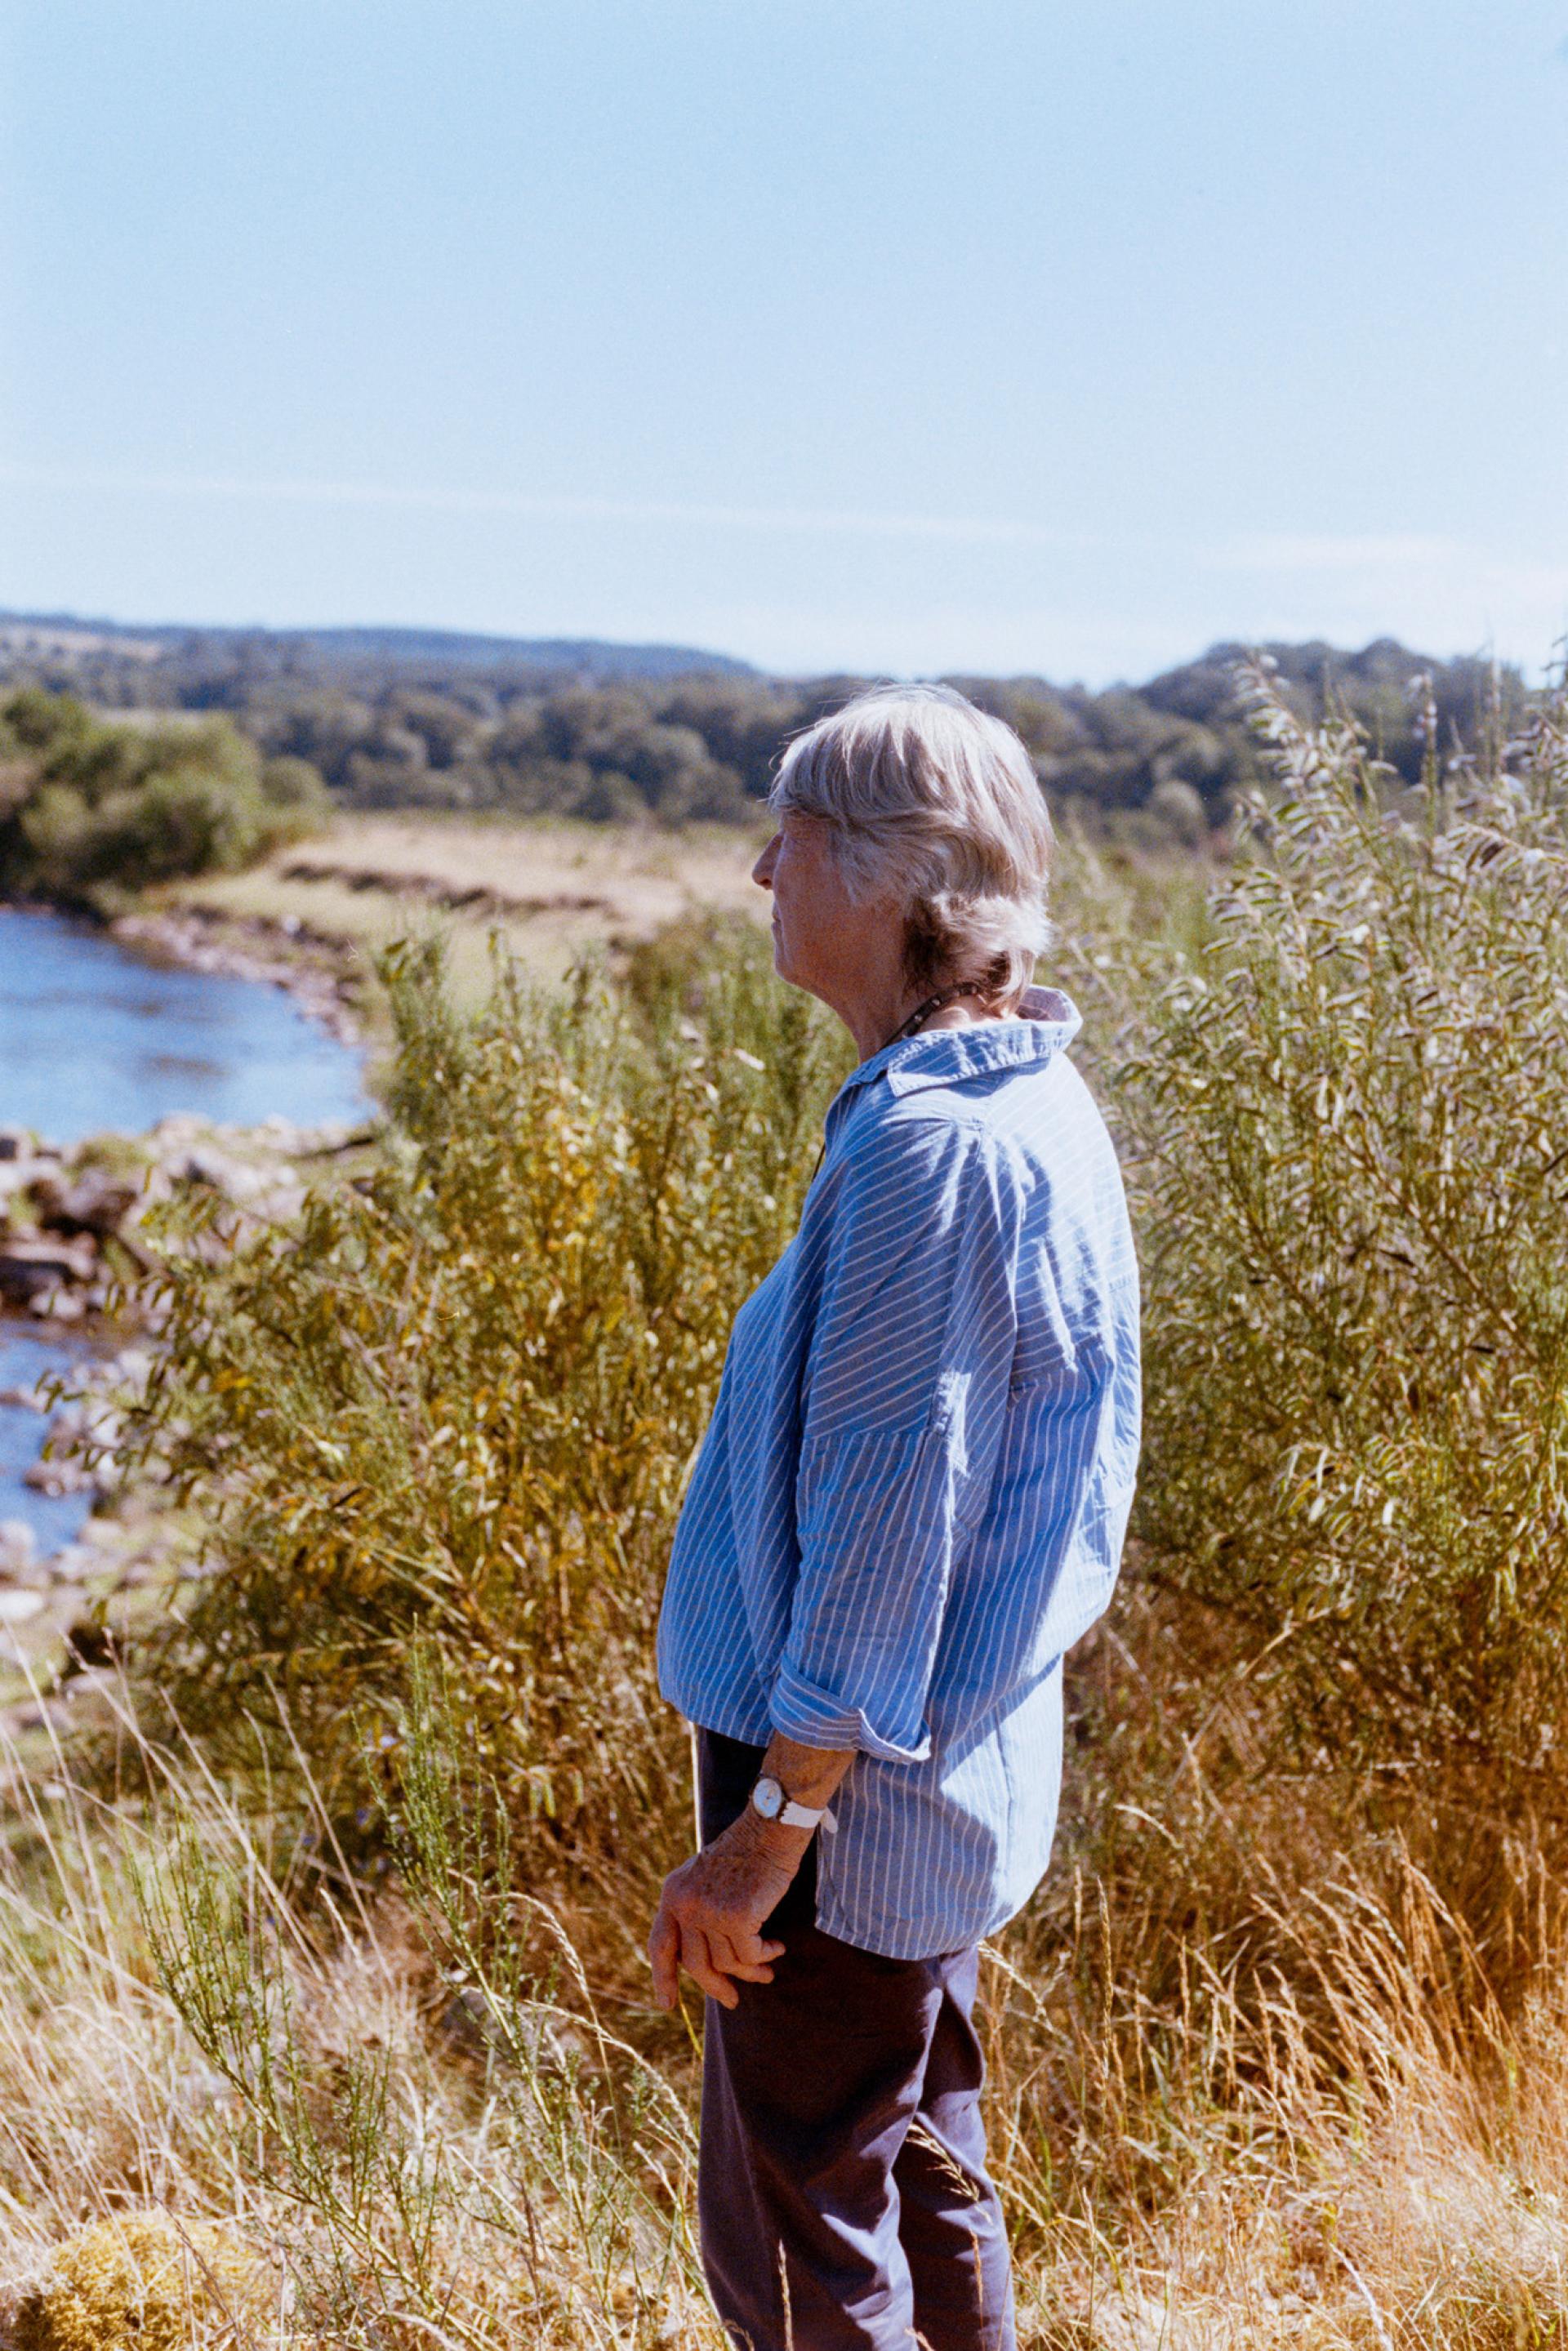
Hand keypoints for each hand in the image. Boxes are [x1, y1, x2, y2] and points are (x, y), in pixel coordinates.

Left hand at [648, 1811, 799, 2010]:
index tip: (667, 2004)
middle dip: (714, 1987)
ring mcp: (709, 1911)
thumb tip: (704, 1960)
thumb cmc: (745, 1852)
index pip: (661, 1944)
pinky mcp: (737, 1917)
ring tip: (767, 1970)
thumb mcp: (706, 1878)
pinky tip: (777, 1949)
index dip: (662, 1977)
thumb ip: (697, 1910)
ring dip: (750, 1972)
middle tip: (732, 2001)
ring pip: (727, 1963)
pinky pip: (750, 1955)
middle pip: (695, 1964)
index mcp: (673, 1893)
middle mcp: (685, 1903)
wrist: (768, 1828)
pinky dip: (765, 1956)